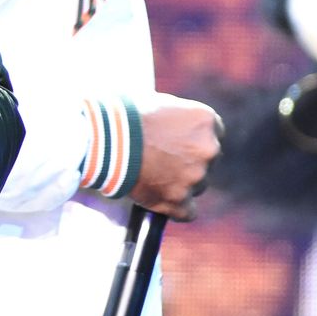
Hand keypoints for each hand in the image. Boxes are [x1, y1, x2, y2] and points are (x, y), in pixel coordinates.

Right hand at [127, 93, 221, 220]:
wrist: (103, 140)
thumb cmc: (124, 117)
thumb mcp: (158, 104)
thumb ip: (177, 117)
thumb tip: (176, 125)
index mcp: (205, 120)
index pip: (212, 133)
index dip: (192, 138)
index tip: (177, 141)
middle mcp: (208, 149)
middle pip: (207, 160)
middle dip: (189, 161)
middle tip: (161, 159)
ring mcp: (195, 177)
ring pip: (197, 186)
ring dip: (180, 183)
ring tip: (151, 176)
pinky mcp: (179, 200)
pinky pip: (187, 212)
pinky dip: (175, 208)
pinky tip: (160, 199)